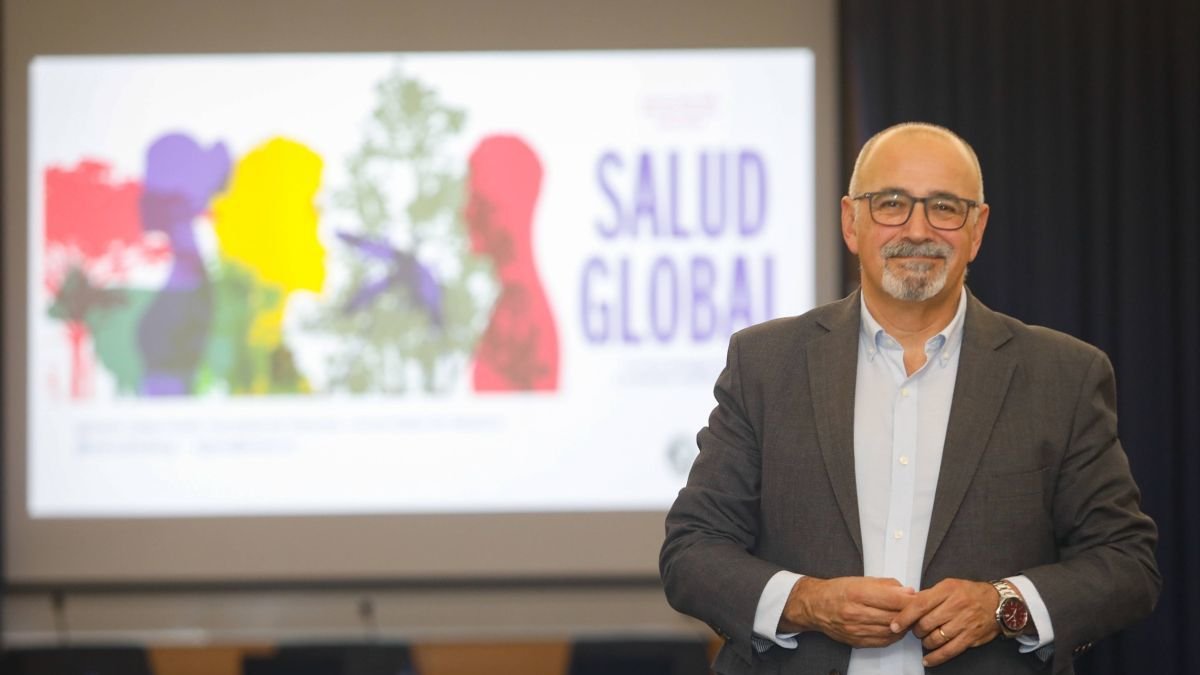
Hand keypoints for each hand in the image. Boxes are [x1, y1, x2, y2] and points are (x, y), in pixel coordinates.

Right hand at [780, 576, 916, 647]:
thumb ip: (886, 585)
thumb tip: (908, 591)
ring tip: (908, 618)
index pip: (893, 599)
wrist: (815, 606)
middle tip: (919, 609)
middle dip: (910, 613)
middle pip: (894, 616)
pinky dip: (894, 635)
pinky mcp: (856, 641)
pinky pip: (883, 641)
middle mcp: (855, 612)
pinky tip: (895, 628)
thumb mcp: (860, 580)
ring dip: (904, 626)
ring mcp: (856, 629)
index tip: (920, 598)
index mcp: (857, 593)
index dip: (911, 599)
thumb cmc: (837, 590)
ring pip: (891, 631)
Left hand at [888, 578, 1000, 666]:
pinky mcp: (970, 638)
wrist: (999, 603)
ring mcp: (964, 623)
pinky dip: (936, 657)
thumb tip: (907, 603)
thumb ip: (929, 595)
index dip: (904, 617)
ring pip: (935, 638)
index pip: (920, 605)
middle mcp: (955, 605)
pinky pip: (949, 651)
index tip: (895, 625)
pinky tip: (927, 659)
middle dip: (916, 630)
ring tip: (925, 638)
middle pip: (926, 623)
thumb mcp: (949, 585)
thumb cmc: (970, 593)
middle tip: (916, 629)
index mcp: (947, 590)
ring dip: (925, 642)